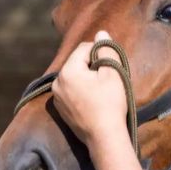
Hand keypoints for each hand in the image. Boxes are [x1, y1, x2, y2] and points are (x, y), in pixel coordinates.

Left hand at [52, 31, 128, 147]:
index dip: (101, 52)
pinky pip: (72, 91)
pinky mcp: (61, 109)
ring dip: (88, 78)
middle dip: (93, 66)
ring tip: (102, 92)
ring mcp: (57, 97)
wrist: (104, 136)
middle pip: (78, 63)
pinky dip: (82, 91)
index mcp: (68, 71)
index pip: (84, 48)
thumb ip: (106, 50)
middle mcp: (57, 82)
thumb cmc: (110, 103)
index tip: (112, 66)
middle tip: (108, 79)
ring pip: (75, 77)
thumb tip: (101, 32)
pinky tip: (94, 102)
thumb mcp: (113, 73)